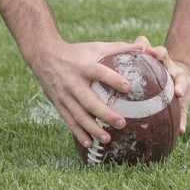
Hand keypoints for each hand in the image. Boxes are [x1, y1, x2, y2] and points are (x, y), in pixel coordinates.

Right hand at [28, 39, 144, 148]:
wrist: (45, 56)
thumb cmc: (77, 52)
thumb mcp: (96, 46)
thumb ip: (119, 48)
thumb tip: (144, 47)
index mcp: (84, 66)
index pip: (99, 72)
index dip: (112, 79)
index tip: (128, 87)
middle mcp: (73, 81)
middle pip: (89, 100)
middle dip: (104, 113)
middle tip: (122, 123)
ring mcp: (64, 95)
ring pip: (78, 115)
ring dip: (92, 128)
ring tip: (108, 139)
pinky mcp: (58, 104)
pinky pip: (68, 121)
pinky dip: (78, 133)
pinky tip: (89, 143)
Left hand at [132, 36, 189, 134]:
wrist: (177, 80)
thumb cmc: (154, 68)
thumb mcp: (147, 60)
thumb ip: (139, 50)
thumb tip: (136, 45)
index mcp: (163, 61)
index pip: (160, 53)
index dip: (155, 51)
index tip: (148, 51)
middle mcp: (174, 71)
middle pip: (177, 71)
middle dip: (177, 79)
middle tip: (173, 83)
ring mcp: (181, 85)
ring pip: (183, 86)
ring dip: (181, 90)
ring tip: (179, 95)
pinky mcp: (184, 103)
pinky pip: (184, 112)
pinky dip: (183, 121)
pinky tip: (181, 129)